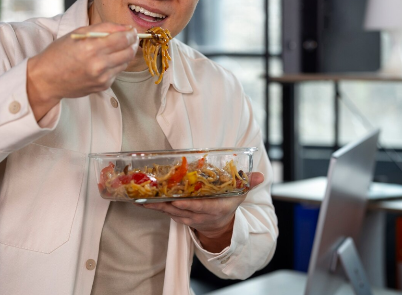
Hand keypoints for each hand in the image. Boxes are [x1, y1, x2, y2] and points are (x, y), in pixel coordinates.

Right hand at [27, 22, 138, 119]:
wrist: (46, 79)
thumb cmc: (59, 53)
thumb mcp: (78, 33)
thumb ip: (104, 28)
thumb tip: (126, 28)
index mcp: (91, 47)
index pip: (124, 39)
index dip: (131, 33)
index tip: (131, 30)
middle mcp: (99, 64)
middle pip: (129, 52)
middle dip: (132, 43)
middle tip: (128, 38)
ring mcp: (102, 77)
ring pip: (125, 62)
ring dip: (123, 54)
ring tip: (112, 49)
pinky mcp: (103, 86)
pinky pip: (117, 72)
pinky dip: (114, 65)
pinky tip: (102, 62)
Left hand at [141, 172, 263, 252]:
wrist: (219, 227)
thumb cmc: (228, 205)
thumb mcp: (239, 195)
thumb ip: (248, 184)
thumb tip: (260, 176)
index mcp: (214, 209)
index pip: (200, 208)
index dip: (188, 205)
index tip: (178, 201)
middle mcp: (198, 215)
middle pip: (180, 209)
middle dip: (166, 202)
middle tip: (153, 194)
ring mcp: (187, 217)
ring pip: (170, 211)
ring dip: (156, 204)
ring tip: (142, 195)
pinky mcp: (178, 217)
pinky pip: (164, 212)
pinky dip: (153, 206)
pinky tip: (140, 200)